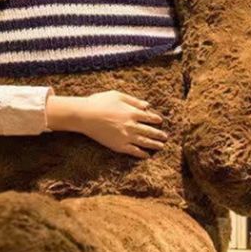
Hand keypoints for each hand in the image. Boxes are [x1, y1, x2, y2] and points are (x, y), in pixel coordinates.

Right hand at [46, 90, 167, 157]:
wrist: (85, 115)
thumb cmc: (98, 102)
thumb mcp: (117, 95)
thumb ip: (133, 100)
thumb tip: (147, 105)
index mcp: (132, 112)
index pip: (149, 117)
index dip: (156, 119)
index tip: (160, 121)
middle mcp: (132, 125)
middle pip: (150, 131)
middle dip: (159, 134)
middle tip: (165, 137)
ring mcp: (126, 137)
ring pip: (145, 142)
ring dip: (154, 144)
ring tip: (161, 146)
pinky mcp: (119, 146)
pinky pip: (134, 151)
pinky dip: (141, 154)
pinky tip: (146, 155)